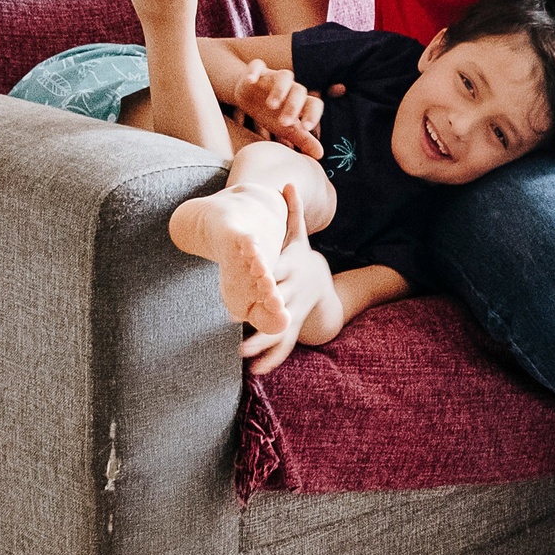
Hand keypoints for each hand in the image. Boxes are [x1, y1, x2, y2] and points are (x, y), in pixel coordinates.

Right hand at [231, 60, 324, 157]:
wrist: (250, 96)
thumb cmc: (272, 114)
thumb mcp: (286, 128)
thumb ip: (303, 139)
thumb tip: (320, 155)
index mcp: (301, 102)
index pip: (315, 104)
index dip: (313, 115)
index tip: (305, 128)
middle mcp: (290, 87)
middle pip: (299, 90)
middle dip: (293, 106)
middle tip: (284, 122)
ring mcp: (274, 78)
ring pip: (284, 76)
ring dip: (280, 89)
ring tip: (271, 105)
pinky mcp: (257, 72)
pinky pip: (257, 65)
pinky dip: (254, 71)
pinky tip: (251, 81)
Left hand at [241, 189, 330, 374]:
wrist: (320, 289)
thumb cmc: (298, 258)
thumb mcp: (296, 236)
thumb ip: (291, 212)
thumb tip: (287, 182)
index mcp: (294, 269)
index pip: (279, 272)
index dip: (266, 277)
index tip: (253, 278)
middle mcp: (295, 293)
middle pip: (277, 303)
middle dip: (260, 311)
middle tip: (234, 318)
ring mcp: (293, 314)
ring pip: (279, 329)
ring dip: (261, 343)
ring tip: (240, 353)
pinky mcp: (290, 330)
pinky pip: (282, 347)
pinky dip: (269, 360)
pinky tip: (253, 372)